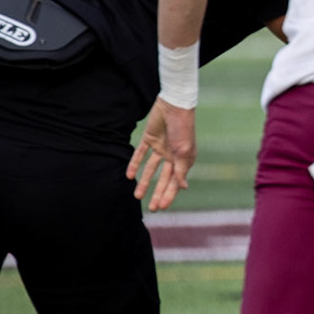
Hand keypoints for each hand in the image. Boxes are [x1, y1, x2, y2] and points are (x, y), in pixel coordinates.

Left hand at [128, 97, 197, 211]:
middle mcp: (173, 156)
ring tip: (137, 195)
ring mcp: (160, 147)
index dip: (169, 195)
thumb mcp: (183, 152)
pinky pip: (140, 154)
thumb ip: (181, 170)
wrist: (174, 105)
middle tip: (150, 207)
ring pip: (151, 169)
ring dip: (144, 182)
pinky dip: (135, 164)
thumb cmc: (182, 129)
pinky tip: (129, 176)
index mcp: (184, 160)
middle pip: (163, 178)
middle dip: (157, 193)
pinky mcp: (149, 139)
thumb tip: (183, 187)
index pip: (176, 181)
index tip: (161, 207)